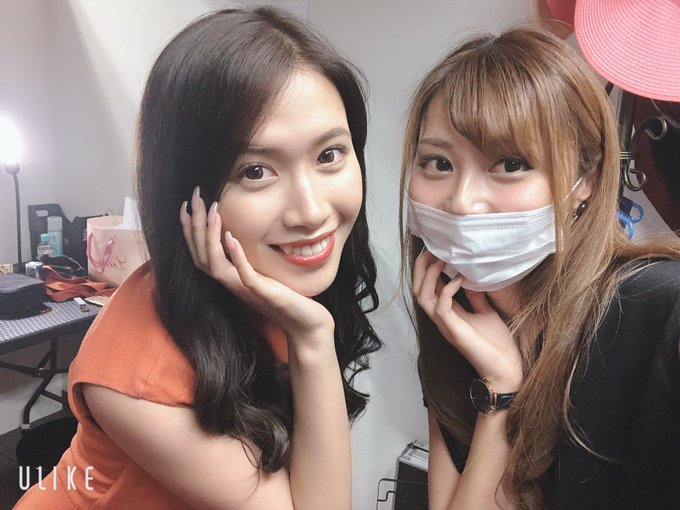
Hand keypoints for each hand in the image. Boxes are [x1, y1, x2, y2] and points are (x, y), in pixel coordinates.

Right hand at [179, 188, 334, 343]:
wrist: (304, 325)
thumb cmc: (286, 297)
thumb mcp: (263, 272)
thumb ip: (249, 257)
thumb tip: (242, 233)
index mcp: (231, 278)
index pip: (200, 253)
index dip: (190, 231)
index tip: (187, 205)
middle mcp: (233, 284)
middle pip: (201, 256)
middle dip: (195, 226)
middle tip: (194, 198)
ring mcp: (246, 290)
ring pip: (216, 266)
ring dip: (210, 238)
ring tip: (212, 212)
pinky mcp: (264, 294)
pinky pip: (244, 275)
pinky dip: (236, 257)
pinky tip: (231, 237)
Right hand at [413, 249, 522, 390]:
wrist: (506, 370)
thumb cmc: (496, 345)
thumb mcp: (486, 313)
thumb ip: (476, 297)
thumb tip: (471, 277)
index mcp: (447, 314)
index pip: (427, 287)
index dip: (426, 267)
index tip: (435, 248)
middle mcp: (441, 318)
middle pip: (417, 289)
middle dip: (421, 267)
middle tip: (432, 249)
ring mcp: (446, 325)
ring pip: (422, 297)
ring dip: (429, 275)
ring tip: (441, 259)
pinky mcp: (455, 331)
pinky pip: (441, 306)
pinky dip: (447, 290)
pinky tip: (459, 279)